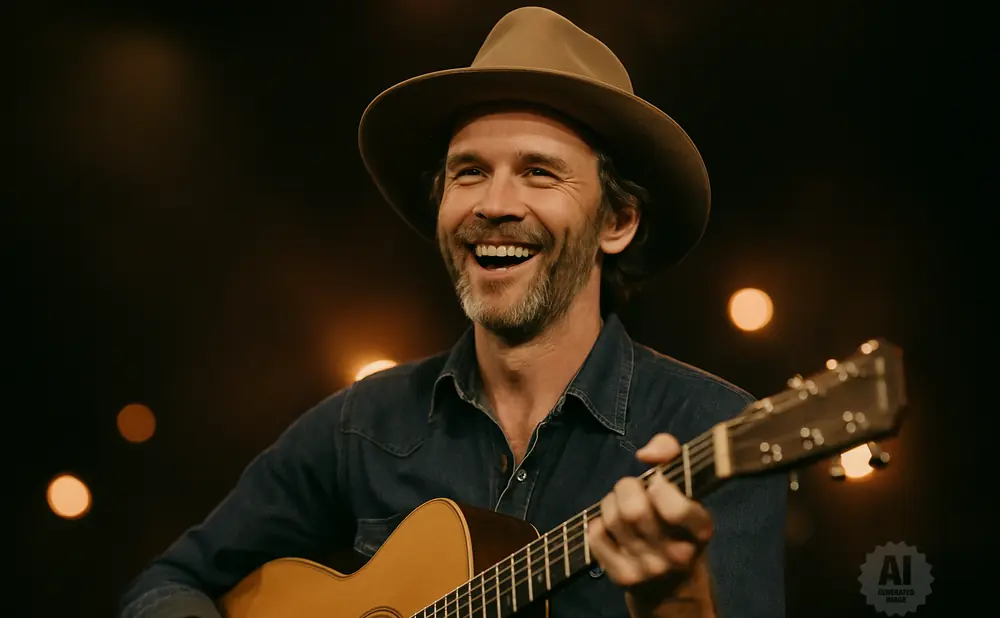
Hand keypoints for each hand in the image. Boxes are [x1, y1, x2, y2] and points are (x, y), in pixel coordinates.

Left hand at [587, 433, 713, 609]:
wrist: (671, 585)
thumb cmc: (676, 521)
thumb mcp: (685, 488)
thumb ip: (671, 453)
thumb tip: (645, 454)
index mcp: (700, 529)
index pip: (676, 509)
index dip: (659, 486)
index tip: (657, 482)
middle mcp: (678, 555)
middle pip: (633, 510)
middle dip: (626, 488)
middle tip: (633, 490)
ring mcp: (650, 570)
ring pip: (613, 520)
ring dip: (611, 502)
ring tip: (621, 506)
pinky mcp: (624, 578)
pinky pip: (596, 536)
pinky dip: (598, 522)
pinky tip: (611, 526)